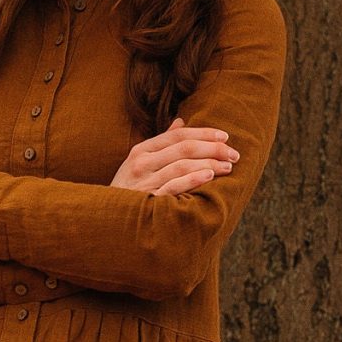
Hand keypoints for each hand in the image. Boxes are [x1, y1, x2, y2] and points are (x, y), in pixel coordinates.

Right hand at [111, 118, 238, 197]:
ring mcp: (145, 182)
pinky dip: (193, 179)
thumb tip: (181, 122)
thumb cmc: (128, 190)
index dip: (203, 133)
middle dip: (213, 148)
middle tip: (233, 154)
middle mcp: (142, 163)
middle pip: (184, 148)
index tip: (224, 137)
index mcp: (141, 150)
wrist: (107, 220)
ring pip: (182, 165)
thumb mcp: (138, 163)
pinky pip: (174, 186)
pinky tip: (210, 176)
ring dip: (209, 163)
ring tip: (228, 166)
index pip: (177, 135)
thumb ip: (161, 143)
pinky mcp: (149, 200)